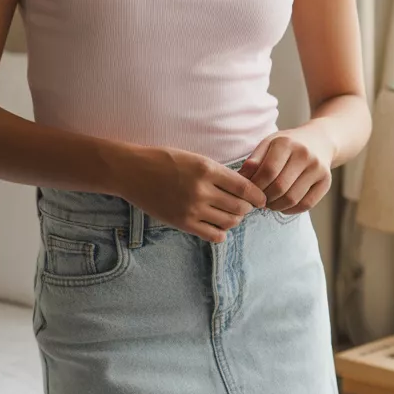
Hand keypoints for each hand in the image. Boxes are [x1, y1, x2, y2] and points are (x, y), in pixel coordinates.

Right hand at [116, 145, 267, 243]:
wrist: (133, 172)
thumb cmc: (164, 161)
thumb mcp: (195, 158)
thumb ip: (218, 173)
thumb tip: (244, 189)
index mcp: (207, 169)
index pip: (244, 188)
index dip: (257, 196)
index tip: (260, 198)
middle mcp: (201, 190)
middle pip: (240, 207)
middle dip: (247, 208)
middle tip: (244, 206)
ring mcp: (192, 209)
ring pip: (229, 222)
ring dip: (234, 219)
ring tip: (230, 214)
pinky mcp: (183, 223)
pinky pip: (213, 235)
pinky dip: (221, 232)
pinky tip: (217, 224)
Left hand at [238, 130, 333, 215]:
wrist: (320, 140)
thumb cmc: (288, 144)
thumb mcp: (269, 144)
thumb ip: (255, 160)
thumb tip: (241, 178)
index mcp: (286, 143)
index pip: (267, 172)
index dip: (255, 186)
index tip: (249, 192)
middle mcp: (304, 155)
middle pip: (280, 187)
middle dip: (265, 198)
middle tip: (258, 200)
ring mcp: (318, 169)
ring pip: (292, 199)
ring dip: (276, 206)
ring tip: (269, 202)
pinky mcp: (326, 181)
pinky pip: (306, 204)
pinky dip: (291, 210)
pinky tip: (283, 205)